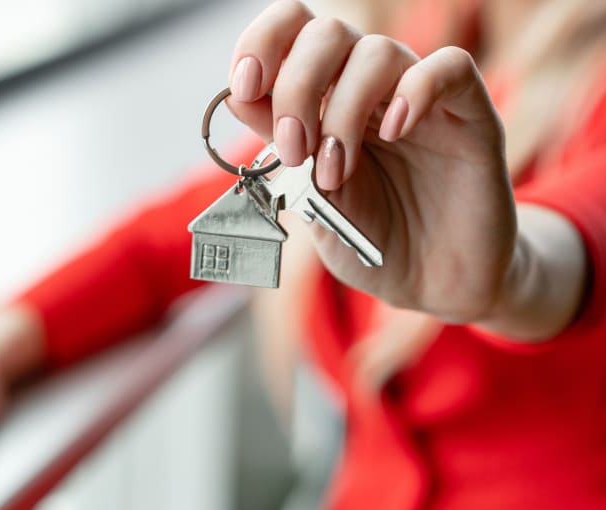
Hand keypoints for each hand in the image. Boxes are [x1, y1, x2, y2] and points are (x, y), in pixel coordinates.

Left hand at [227, 1, 515, 323]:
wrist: (432, 282)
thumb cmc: (371, 240)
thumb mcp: (311, 202)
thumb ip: (280, 151)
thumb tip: (236, 96)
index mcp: (323, 99)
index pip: (291, 31)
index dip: (261, 44)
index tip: (245, 88)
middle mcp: (368, 88)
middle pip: (326, 33)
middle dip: (296, 87)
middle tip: (294, 149)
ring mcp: (419, 98)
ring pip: (377, 51)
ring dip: (342, 111)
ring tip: (336, 171)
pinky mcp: (469, 115)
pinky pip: (450, 67)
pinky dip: (414, 90)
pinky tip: (393, 132)